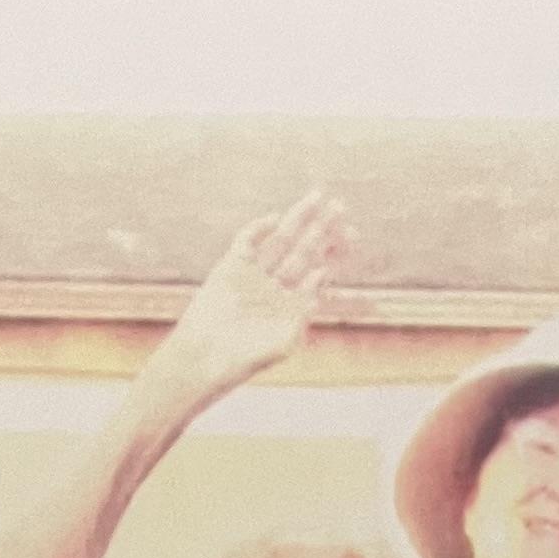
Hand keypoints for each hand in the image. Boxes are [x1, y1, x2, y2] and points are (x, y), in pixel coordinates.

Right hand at [159, 191, 348, 393]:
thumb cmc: (246, 359)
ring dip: (299, 219)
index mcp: (293, 302)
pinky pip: (247, 240)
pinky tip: (276, 218)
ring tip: (317, 197)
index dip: (336, 253)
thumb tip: (322, 278)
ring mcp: (254, 273)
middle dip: (323, 229)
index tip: (353, 234)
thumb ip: (304, 312)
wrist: (206, 358)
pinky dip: (259, 228)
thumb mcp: (284, 342)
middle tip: (341, 207)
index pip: (320, 271)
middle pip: (304, 250)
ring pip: (281, 239)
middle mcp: (276, 284)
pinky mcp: (231, 266)